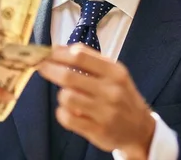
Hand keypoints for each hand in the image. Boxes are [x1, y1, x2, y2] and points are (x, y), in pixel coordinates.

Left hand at [37, 44, 155, 158]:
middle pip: (69, 76)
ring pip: (66, 97)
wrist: (140, 128)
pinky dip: (62, 113)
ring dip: (61, 95)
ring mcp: (104, 112)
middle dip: (49, 69)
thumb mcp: (115, 73)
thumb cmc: (122, 95)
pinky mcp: (97, 131)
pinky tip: (69, 111)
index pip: (80, 56)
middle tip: (40, 66)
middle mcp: (111, 91)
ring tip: (67, 95)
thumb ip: (90, 60)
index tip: (47, 52)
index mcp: (115, 72)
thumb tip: (59, 49)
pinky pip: (67, 118)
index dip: (59, 53)